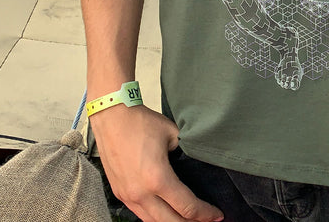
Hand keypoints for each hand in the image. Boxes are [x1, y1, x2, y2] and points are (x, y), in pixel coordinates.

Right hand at [90, 104, 223, 221]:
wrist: (111, 116)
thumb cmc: (140, 122)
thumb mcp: (172, 133)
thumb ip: (185, 151)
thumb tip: (194, 161)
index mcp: (157, 179)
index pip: (187, 207)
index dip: (205, 214)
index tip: (217, 215)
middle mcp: (141, 193)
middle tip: (207, 220)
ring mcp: (128, 195)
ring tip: (188, 218)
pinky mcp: (120, 193)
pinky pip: (140, 214)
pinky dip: (156, 217)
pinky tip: (166, 212)